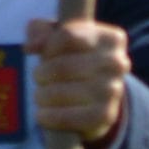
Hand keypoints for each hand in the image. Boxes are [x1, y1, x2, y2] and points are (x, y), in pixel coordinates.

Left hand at [27, 17, 129, 148]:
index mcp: (111, 39)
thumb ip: (40, 32)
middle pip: (62, 66)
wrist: (95, 101)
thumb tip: (31, 47)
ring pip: (61, 92)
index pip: (67, 36)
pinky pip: (68, 117)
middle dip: (41, 73)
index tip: (45, 54)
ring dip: (42, 95)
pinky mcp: (105, 116)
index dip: (48, 47)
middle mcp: (118, 63)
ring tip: (40, 95)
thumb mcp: (58, 39)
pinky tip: (43, 114)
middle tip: (38, 77)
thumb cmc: (72, 60)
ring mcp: (114, 90)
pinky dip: (49, 116)